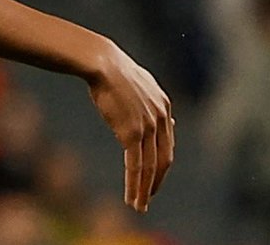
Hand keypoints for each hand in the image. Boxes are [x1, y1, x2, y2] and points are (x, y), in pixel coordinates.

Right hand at [87, 40, 173, 212]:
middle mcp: (161, 118)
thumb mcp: (142, 85)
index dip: (162, 164)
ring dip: (145, 190)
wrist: (101, 63)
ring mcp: (148, 126)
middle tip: (148, 197)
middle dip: (156, 182)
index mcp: (164, 106)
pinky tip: (130, 198)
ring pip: (150, 167)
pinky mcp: (132, 132)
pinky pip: (135, 166)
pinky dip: (134, 185)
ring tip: (139, 206)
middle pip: (163, 160)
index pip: (168, 144)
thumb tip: (167, 119)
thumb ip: (154, 104)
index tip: (155, 177)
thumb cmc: (114, 70)